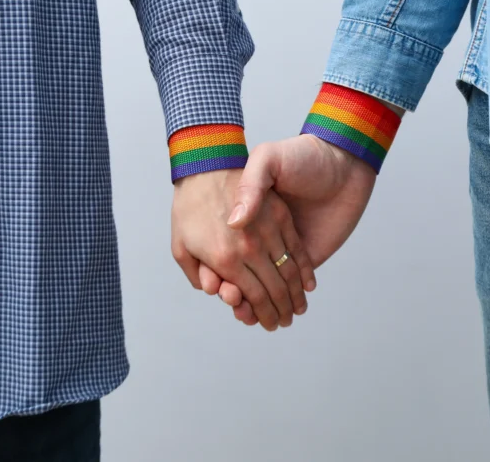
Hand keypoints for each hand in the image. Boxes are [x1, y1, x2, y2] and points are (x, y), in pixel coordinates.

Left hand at [171, 169, 315, 329]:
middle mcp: (250, 248)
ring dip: (296, 295)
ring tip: (298, 309)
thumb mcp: (180, 245)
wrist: (207, 164)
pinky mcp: (281, 217)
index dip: (264, 315)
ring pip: (289, 272)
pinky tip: (309, 283)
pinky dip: (305, 269)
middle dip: (282, 311)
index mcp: (226, 259)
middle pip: (275, 289)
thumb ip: (198, 274)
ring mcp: (268, 231)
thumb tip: (216, 292)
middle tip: (284, 322)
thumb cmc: (189, 206)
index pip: (254, 298)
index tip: (268, 324)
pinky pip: (296, 249)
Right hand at [201, 135, 376, 325]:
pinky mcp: (307, 256)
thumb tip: (235, 221)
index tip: (216, 285)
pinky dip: (280, 301)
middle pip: (241, 274)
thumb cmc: (302, 156)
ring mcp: (283, 246)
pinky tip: (272, 311)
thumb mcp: (270, 160)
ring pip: (264, 285)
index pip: (224, 251)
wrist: (343, 161)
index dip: (217, 271)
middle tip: (233, 303)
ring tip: (249, 316)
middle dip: (235, 294)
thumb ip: (251, 186)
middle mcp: (261, 233)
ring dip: (255, 305)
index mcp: (246, 215)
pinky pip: (291, 284)